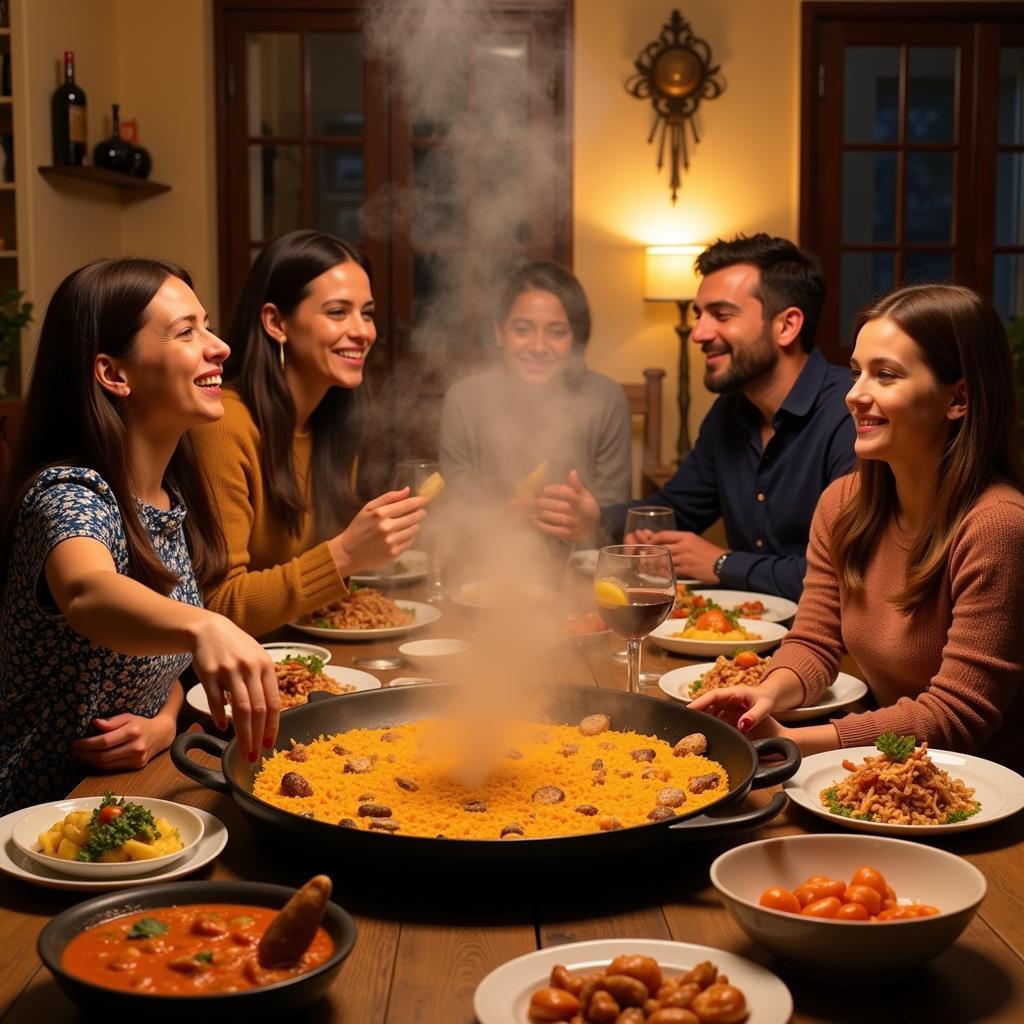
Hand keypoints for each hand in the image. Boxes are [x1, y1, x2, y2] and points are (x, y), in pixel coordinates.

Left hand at [73, 712, 176, 770]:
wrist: (161, 734)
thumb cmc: (141, 724)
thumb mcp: (128, 717)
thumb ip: (112, 721)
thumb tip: (95, 723)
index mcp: (133, 731)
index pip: (105, 741)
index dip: (88, 744)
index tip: (76, 742)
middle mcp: (136, 747)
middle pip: (104, 755)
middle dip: (86, 754)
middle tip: (75, 751)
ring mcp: (137, 758)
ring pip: (107, 764)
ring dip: (90, 761)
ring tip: (81, 755)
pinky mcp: (137, 766)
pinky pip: (113, 768)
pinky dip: (100, 765)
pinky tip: (93, 760)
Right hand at [189, 614, 279, 760]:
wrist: (209, 629)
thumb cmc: (237, 648)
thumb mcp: (257, 659)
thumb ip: (263, 683)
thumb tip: (267, 716)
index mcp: (266, 666)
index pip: (273, 702)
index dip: (273, 726)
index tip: (270, 744)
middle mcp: (250, 668)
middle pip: (257, 710)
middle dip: (257, 736)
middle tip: (255, 755)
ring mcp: (229, 670)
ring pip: (239, 708)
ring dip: (242, 733)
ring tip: (243, 749)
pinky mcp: (208, 673)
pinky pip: (215, 701)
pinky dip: (219, 716)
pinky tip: (222, 728)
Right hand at [330, 488, 427, 575]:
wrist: (349, 552)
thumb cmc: (358, 527)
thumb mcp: (368, 508)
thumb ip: (388, 498)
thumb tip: (407, 490)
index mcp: (380, 514)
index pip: (407, 505)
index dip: (419, 501)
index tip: (426, 499)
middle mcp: (387, 527)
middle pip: (413, 517)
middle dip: (420, 513)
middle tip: (421, 511)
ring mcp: (391, 541)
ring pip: (414, 530)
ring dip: (415, 525)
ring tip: (410, 523)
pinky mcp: (393, 553)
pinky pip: (410, 542)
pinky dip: (410, 536)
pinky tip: (404, 534)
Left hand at [533, 470, 599, 540]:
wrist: (595, 528)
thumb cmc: (587, 508)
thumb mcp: (585, 495)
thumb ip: (577, 485)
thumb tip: (572, 472)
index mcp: (582, 502)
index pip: (567, 494)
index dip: (554, 491)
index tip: (545, 490)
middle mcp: (577, 513)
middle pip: (560, 506)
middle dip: (545, 502)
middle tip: (535, 500)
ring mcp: (573, 525)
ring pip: (556, 518)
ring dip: (543, 514)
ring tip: (533, 509)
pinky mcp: (568, 535)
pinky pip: (554, 531)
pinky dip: (543, 526)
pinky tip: (535, 520)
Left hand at [646, 530, 723, 582]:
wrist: (724, 564)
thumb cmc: (710, 553)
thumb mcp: (696, 542)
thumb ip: (682, 542)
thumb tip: (666, 544)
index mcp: (687, 536)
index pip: (664, 534)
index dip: (652, 539)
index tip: (647, 543)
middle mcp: (684, 545)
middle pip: (660, 546)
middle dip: (649, 551)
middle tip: (642, 556)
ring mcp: (685, 557)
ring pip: (663, 559)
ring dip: (653, 563)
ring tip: (646, 566)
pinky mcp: (687, 569)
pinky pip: (670, 570)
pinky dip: (663, 572)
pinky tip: (658, 574)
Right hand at [689, 684, 779, 733]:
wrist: (772, 698)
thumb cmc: (767, 700)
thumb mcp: (765, 707)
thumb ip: (754, 716)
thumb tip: (742, 725)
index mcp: (734, 692)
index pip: (713, 695)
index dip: (699, 701)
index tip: (688, 709)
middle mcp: (727, 697)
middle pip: (707, 702)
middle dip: (696, 710)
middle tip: (684, 721)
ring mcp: (727, 703)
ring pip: (710, 709)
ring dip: (702, 717)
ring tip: (691, 728)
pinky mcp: (728, 710)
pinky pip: (716, 715)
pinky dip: (710, 721)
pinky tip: (705, 730)